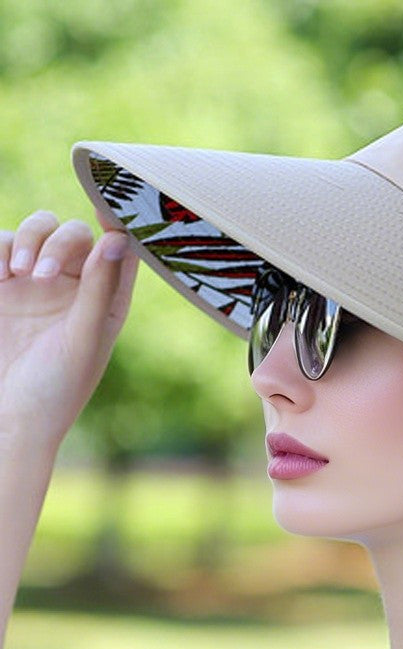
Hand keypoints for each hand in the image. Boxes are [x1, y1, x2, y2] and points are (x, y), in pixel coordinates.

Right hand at [0, 208, 138, 447]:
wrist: (6, 420)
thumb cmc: (57, 388)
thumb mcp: (84, 338)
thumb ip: (100, 288)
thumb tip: (118, 237)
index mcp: (108, 300)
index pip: (122, 249)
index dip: (120, 221)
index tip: (106, 206)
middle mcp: (76, 287)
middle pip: (74, 233)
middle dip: (56, 242)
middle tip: (41, 275)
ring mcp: (37, 284)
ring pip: (36, 230)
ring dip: (26, 240)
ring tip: (16, 274)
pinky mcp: (2, 286)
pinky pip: (0, 246)